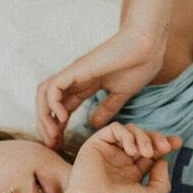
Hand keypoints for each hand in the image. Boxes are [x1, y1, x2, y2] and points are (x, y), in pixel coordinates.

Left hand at [36, 27, 164, 148]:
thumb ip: (107, 108)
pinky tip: (62, 118)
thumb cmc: (138, 65)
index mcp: (85, 84)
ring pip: (45, 94)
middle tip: (53, 145)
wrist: (147, 47)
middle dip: (46, 125)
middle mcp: (75, 79)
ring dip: (44, 116)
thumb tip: (93, 123)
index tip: (60, 145)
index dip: (57, 127)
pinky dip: (52, 103)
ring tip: (53, 135)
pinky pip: (53, 87)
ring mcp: (74, 73)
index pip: (62, 107)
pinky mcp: (77, 69)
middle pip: (48, 102)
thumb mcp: (121, 94)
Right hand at [63, 123, 181, 192]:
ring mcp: (108, 152)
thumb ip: (161, 179)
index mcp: (131, 173)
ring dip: (143, 137)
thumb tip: (162, 160)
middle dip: (157, 138)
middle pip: (143, 138)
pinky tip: (131, 151)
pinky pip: (114, 128)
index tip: (177, 143)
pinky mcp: (96, 144)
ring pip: (130, 131)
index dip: (164, 144)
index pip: (150, 152)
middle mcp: (120, 161)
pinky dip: (127, 135)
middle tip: (165, 147)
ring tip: (146, 153)